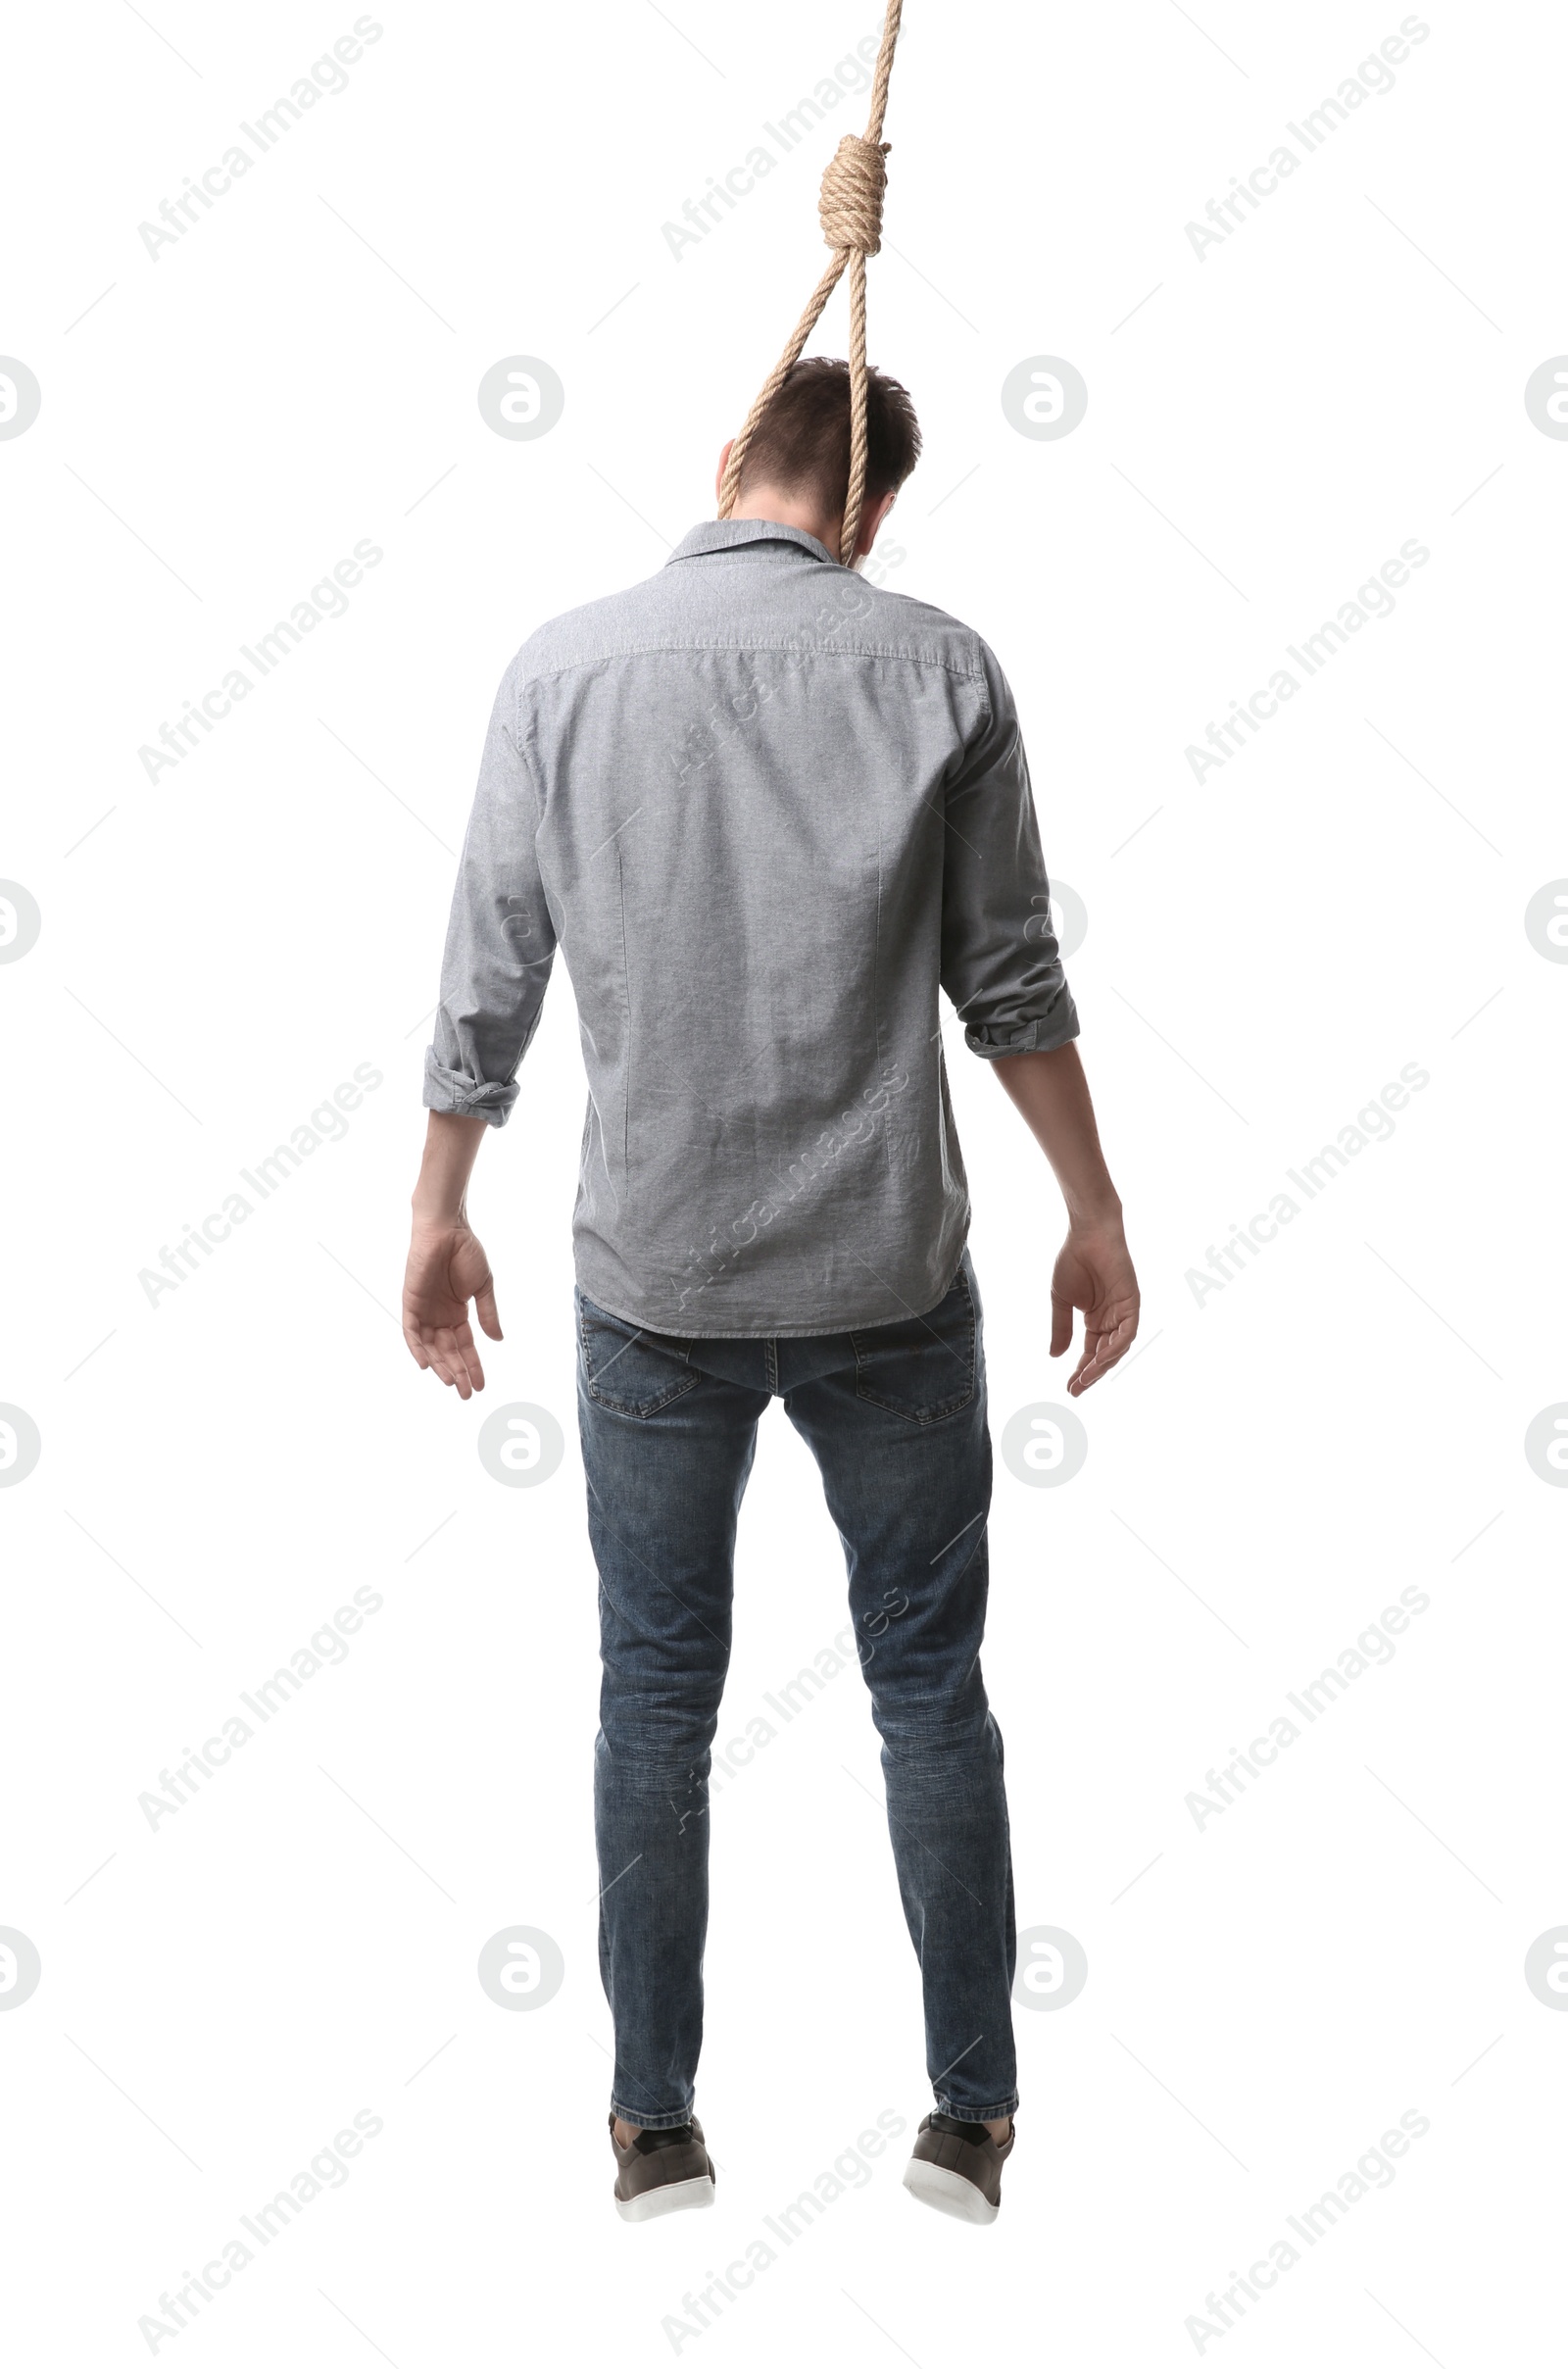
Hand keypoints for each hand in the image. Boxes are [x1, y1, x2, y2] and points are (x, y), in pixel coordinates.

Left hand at [402, 1220, 500, 1399]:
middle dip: (457, 1372)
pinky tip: (427, 1365)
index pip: (465, 1346)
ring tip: (451, 1383)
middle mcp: (440, 1316)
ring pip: (430, 1347)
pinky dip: (417, 1349)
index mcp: (457, 1313)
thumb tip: (498, 1341)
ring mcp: (424, 1310)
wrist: (448, 1230)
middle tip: (466, 1393)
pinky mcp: (411, 1303)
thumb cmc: (466, 1252)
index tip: (481, 1386)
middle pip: (448, 1351)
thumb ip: (488, 1315)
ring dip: (440, 1366)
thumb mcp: (483, 1288)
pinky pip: (411, 1332)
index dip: (473, 1366)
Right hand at [1050, 1219, 1138, 1395]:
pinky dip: (1115, 1347)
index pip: (1091, 1352)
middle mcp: (1111, 1319)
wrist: (1086, 1235)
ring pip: (1117, 1348)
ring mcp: (1123, 1312)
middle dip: (1091, 1374)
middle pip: (1105, 1355)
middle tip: (1076, 1390)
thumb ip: (1061, 1328)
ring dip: (1102, 1365)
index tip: (1069, 1388)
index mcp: (1096, 1319)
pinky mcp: (1132, 1303)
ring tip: (1085, 1379)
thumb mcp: (1062, 1301)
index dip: (1081, 1371)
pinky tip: (1100, 1359)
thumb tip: (1055, 1356)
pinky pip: (1127, 1332)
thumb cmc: (1073, 1261)